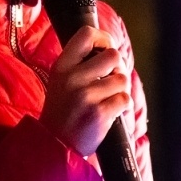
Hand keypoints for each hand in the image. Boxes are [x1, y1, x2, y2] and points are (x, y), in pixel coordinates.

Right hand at [40, 25, 130, 156]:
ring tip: (109, 99)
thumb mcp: (60, 81)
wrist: (54, 145)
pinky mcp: (99, 114)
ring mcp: (86, 96)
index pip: (87, 34)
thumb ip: (79, 63)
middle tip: (112, 79)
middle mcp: (72, 78)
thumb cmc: (62, 111)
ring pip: (122, 79)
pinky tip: (112, 112)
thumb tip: (109, 47)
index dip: (104, 38)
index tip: (107, 48)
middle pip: (113, 55)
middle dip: (118, 67)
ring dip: (121, 89)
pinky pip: (125, 99)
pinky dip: (123, 106)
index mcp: (62, 66)